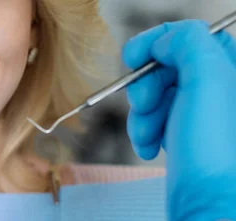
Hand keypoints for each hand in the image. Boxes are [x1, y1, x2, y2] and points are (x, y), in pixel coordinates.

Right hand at [123, 20, 235, 219]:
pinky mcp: (183, 135)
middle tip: (145, 103)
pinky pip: (152, 119)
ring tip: (148, 134)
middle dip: (145, 86)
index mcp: (233, 70)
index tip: (134, 56)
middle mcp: (219, 90)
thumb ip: (187, 43)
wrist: (209, 205)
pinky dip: (142, 132)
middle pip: (165, 67)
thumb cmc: (217, 152)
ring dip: (141, 113)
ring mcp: (200, 114)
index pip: (189, 36)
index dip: (157, 42)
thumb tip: (162, 40)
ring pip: (154, 94)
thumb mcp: (208, 80)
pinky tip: (149, 146)